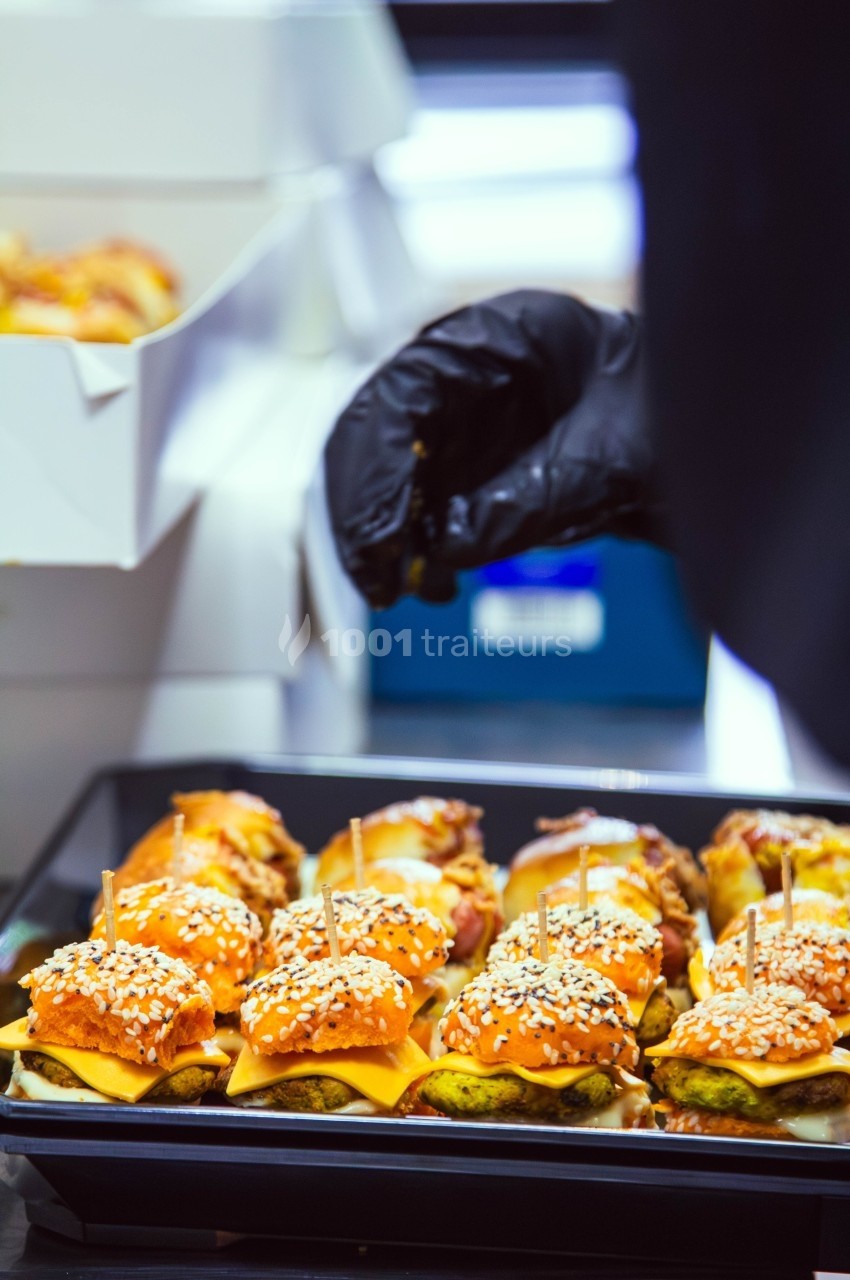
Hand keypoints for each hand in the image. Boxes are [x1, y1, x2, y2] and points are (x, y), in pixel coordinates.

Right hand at [324, 289, 661, 607]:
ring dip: (382, 534)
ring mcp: (460, 416)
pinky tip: (431, 580)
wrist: (706, 429)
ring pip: (386, 472)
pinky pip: (417, 502)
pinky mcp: (467, 462)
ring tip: (402, 589)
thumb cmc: (673, 412)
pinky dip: (413, 544)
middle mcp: (462, 370)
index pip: (400, 395)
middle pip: (374, 434)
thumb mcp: (614, 458)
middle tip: (377, 580)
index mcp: (495, 335)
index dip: (377, 471)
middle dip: (365, 510)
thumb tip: (445, 547)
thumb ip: (530, 499)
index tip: (381, 539)